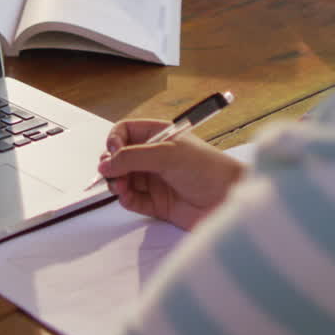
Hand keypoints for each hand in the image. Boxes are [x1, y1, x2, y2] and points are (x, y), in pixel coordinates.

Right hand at [96, 119, 247, 230]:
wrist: (228, 200)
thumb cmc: (209, 169)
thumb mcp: (168, 155)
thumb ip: (133, 157)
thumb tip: (106, 163)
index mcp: (159, 136)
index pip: (125, 132)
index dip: (115, 141)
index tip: (113, 152)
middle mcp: (154, 157)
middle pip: (119, 157)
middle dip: (112, 165)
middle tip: (112, 173)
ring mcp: (155, 180)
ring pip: (122, 179)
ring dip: (116, 183)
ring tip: (121, 187)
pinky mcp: (156, 203)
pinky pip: (132, 200)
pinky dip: (125, 199)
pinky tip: (127, 197)